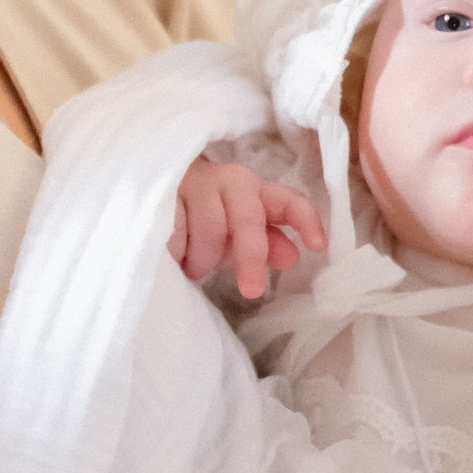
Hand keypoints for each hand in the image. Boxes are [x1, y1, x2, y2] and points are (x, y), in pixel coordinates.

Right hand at [172, 156, 326, 297]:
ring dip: (203, 259)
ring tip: (192, 267)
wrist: (154, 185)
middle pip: (249, 218)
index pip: (288, 200)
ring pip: (210, 228)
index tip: (318, 246)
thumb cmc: (203, 215)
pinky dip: (178, 250)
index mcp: (254, 191)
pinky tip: (174, 254)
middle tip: (251, 291)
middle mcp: (229, 181)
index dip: (306, 221)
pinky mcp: (164, 190)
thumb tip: (293, 257)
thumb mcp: (236, 233)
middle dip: (252, 258)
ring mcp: (195, 182)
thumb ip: (265, 244)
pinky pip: (176, 230)